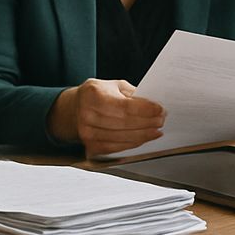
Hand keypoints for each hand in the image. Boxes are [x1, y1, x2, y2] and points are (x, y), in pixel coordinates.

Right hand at [47, 78, 164, 156]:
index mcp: (93, 94)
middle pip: (125, 122)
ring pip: (122, 137)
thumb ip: (133, 95)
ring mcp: (86, 131)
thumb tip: (154, 107)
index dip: (146, 110)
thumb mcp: (114, 86)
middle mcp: (87, 113)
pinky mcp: (90, 145)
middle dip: (148, 122)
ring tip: (155, 131)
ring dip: (143, 135)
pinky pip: (116, 147)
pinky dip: (133, 144)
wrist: (74, 108)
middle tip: (160, 120)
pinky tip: (142, 139)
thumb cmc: (97, 96)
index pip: (125, 105)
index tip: (160, 110)